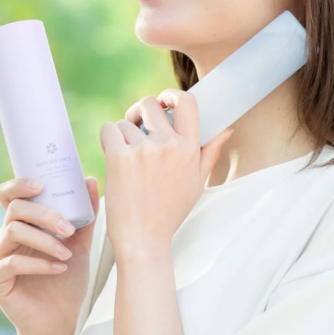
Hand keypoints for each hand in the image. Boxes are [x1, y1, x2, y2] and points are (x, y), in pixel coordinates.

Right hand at [0, 174, 100, 334]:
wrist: (60, 323)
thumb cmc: (67, 282)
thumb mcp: (79, 245)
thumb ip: (84, 217)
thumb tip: (89, 181)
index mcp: (20, 226)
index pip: (8, 196)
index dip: (19, 185)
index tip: (42, 184)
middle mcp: (3, 239)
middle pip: (15, 210)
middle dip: (44, 215)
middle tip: (68, 229)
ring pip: (11, 232)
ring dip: (44, 240)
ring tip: (66, 254)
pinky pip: (11, 262)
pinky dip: (38, 263)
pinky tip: (58, 269)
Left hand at [99, 89, 233, 258]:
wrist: (144, 239)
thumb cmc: (169, 213)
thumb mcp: (197, 183)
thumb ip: (210, 153)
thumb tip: (226, 129)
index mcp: (190, 149)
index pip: (187, 101)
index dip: (171, 94)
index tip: (163, 102)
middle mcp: (169, 145)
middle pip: (150, 103)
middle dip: (139, 112)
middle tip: (135, 126)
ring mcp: (144, 150)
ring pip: (125, 121)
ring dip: (122, 135)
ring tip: (126, 159)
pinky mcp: (120, 157)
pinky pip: (108, 129)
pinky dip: (107, 139)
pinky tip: (112, 157)